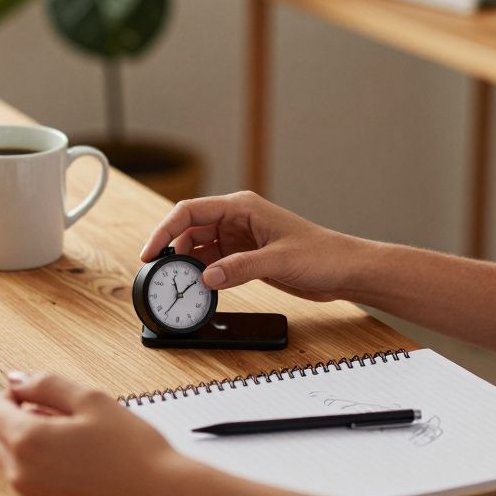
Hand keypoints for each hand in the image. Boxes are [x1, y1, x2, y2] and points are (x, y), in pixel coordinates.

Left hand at [0, 371, 204, 495]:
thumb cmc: (136, 452)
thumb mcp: (93, 400)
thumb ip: (46, 383)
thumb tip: (15, 379)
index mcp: (28, 441)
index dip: (12, 396)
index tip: (34, 396)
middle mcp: (21, 478)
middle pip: (1, 439)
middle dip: (24, 425)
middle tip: (69, 424)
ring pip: (16, 468)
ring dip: (35, 455)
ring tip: (82, 453)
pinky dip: (47, 483)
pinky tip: (83, 478)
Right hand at [140, 190, 361, 300]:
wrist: (345, 270)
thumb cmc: (321, 254)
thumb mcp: (278, 260)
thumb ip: (240, 268)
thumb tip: (207, 277)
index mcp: (242, 207)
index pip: (190, 211)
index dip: (165, 230)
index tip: (150, 252)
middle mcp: (237, 219)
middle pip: (190, 229)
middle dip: (174, 250)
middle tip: (164, 275)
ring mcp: (240, 238)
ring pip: (200, 247)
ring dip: (189, 264)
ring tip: (181, 284)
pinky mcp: (245, 257)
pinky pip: (214, 263)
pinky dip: (204, 274)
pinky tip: (201, 288)